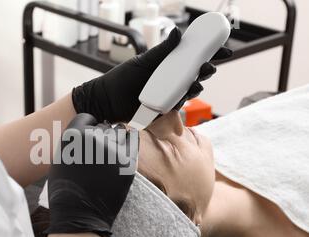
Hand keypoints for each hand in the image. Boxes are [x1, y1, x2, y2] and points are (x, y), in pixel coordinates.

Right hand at [46, 114, 138, 236]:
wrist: (79, 216)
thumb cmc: (67, 190)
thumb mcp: (60, 159)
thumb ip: (73, 141)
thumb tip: (88, 130)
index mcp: (73, 135)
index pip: (87, 118)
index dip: (89, 128)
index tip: (89, 140)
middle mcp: (93, 138)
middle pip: (104, 127)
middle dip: (102, 138)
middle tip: (98, 156)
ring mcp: (111, 149)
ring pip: (119, 133)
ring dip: (115, 142)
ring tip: (109, 159)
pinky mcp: (127, 162)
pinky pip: (132, 143)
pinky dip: (128, 147)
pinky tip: (120, 158)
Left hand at [72, 27, 232, 122]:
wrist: (107, 101)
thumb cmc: (122, 79)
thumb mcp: (143, 62)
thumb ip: (162, 50)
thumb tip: (178, 32)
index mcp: (168, 65)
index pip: (192, 58)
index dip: (210, 54)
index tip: (224, 50)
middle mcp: (170, 79)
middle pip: (194, 75)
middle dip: (206, 71)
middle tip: (209, 67)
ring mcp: (168, 95)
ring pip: (189, 91)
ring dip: (197, 86)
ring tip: (197, 82)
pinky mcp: (163, 109)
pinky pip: (177, 105)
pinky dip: (182, 101)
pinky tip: (184, 96)